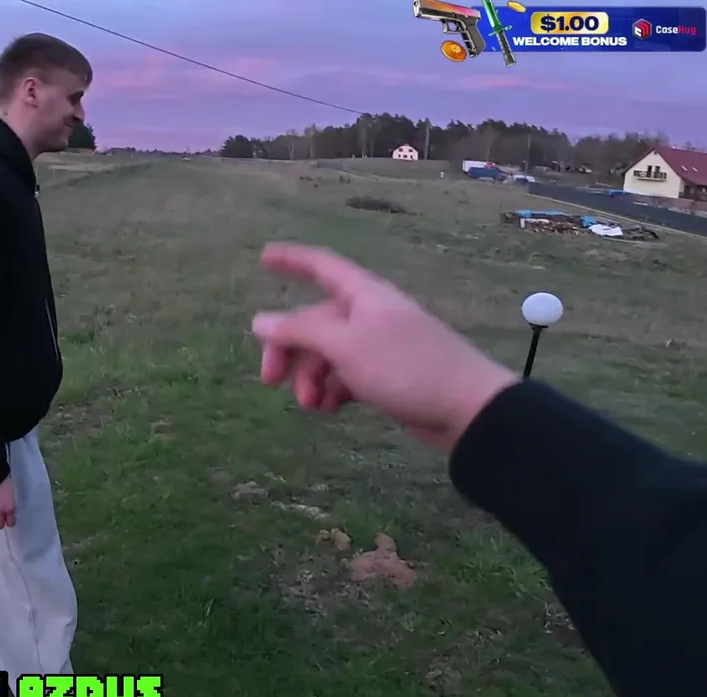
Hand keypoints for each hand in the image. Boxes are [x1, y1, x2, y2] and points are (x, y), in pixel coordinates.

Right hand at [250, 243, 517, 451]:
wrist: (466, 407)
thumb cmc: (406, 367)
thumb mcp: (345, 347)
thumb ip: (300, 332)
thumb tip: (259, 320)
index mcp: (362, 295)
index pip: (321, 265)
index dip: (291, 259)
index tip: (263, 257)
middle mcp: (368, 314)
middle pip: (314, 321)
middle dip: (289, 349)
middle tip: (270, 380)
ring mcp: (378, 346)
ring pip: (327, 353)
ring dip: (311, 377)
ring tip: (313, 404)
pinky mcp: (386, 375)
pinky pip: (345, 375)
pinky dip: (332, 390)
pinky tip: (330, 408)